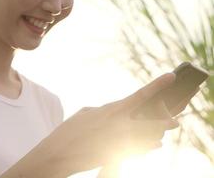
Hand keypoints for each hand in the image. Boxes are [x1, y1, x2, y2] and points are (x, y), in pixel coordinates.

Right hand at [48, 73, 181, 174]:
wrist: (59, 155)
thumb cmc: (68, 131)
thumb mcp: (85, 113)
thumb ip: (104, 110)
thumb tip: (116, 112)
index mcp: (110, 111)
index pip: (140, 95)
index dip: (158, 85)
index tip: (171, 77)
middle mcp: (119, 126)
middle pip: (152, 122)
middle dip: (165, 121)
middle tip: (175, 121)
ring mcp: (120, 143)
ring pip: (149, 138)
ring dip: (156, 134)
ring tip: (160, 133)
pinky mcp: (117, 156)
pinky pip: (141, 151)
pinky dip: (148, 146)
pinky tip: (154, 144)